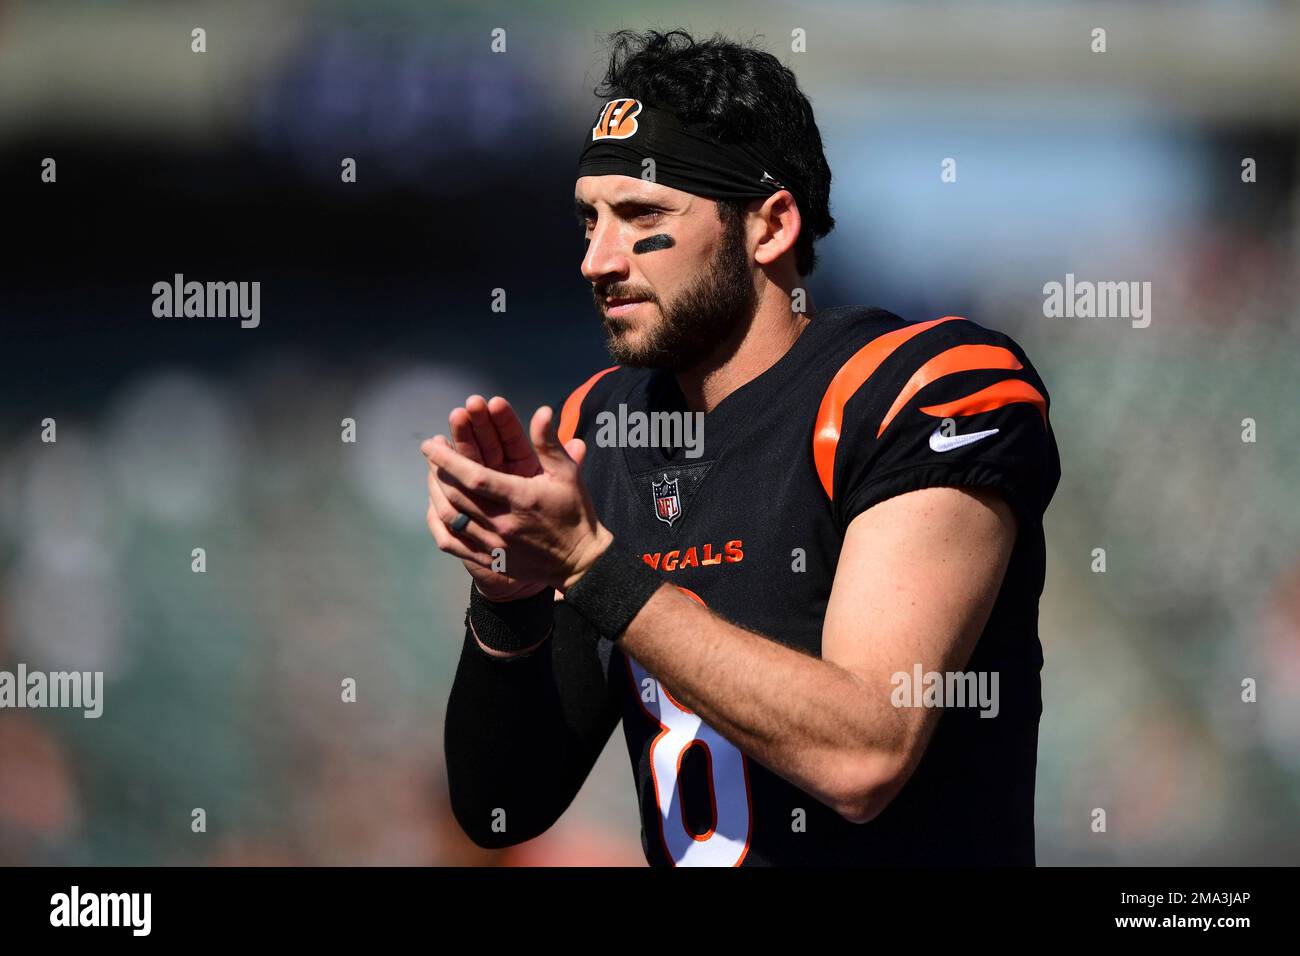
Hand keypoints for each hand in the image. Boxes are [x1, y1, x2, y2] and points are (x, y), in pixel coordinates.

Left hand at [422, 396, 608, 596]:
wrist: (580, 562)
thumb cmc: (574, 512)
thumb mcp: (568, 474)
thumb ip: (549, 443)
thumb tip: (542, 411)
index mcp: (520, 498)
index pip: (475, 477)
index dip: (448, 460)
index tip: (431, 444)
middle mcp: (502, 523)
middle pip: (456, 494)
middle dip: (438, 469)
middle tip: (431, 450)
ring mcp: (493, 544)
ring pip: (450, 517)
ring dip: (435, 492)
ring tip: (432, 473)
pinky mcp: (489, 559)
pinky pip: (452, 543)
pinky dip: (438, 524)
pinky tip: (435, 507)